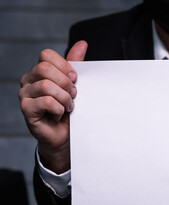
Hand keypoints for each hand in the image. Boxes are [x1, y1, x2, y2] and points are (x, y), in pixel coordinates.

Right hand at [19, 41, 87, 172]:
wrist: (66, 134)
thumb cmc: (69, 109)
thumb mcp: (75, 84)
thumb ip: (76, 64)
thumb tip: (82, 44)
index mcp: (40, 72)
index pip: (46, 55)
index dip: (64, 66)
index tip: (75, 79)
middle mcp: (29, 80)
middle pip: (45, 68)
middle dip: (65, 82)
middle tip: (74, 95)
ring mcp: (25, 94)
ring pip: (46, 86)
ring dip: (64, 98)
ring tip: (69, 106)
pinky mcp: (27, 109)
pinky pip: (45, 101)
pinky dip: (59, 108)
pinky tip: (60, 113)